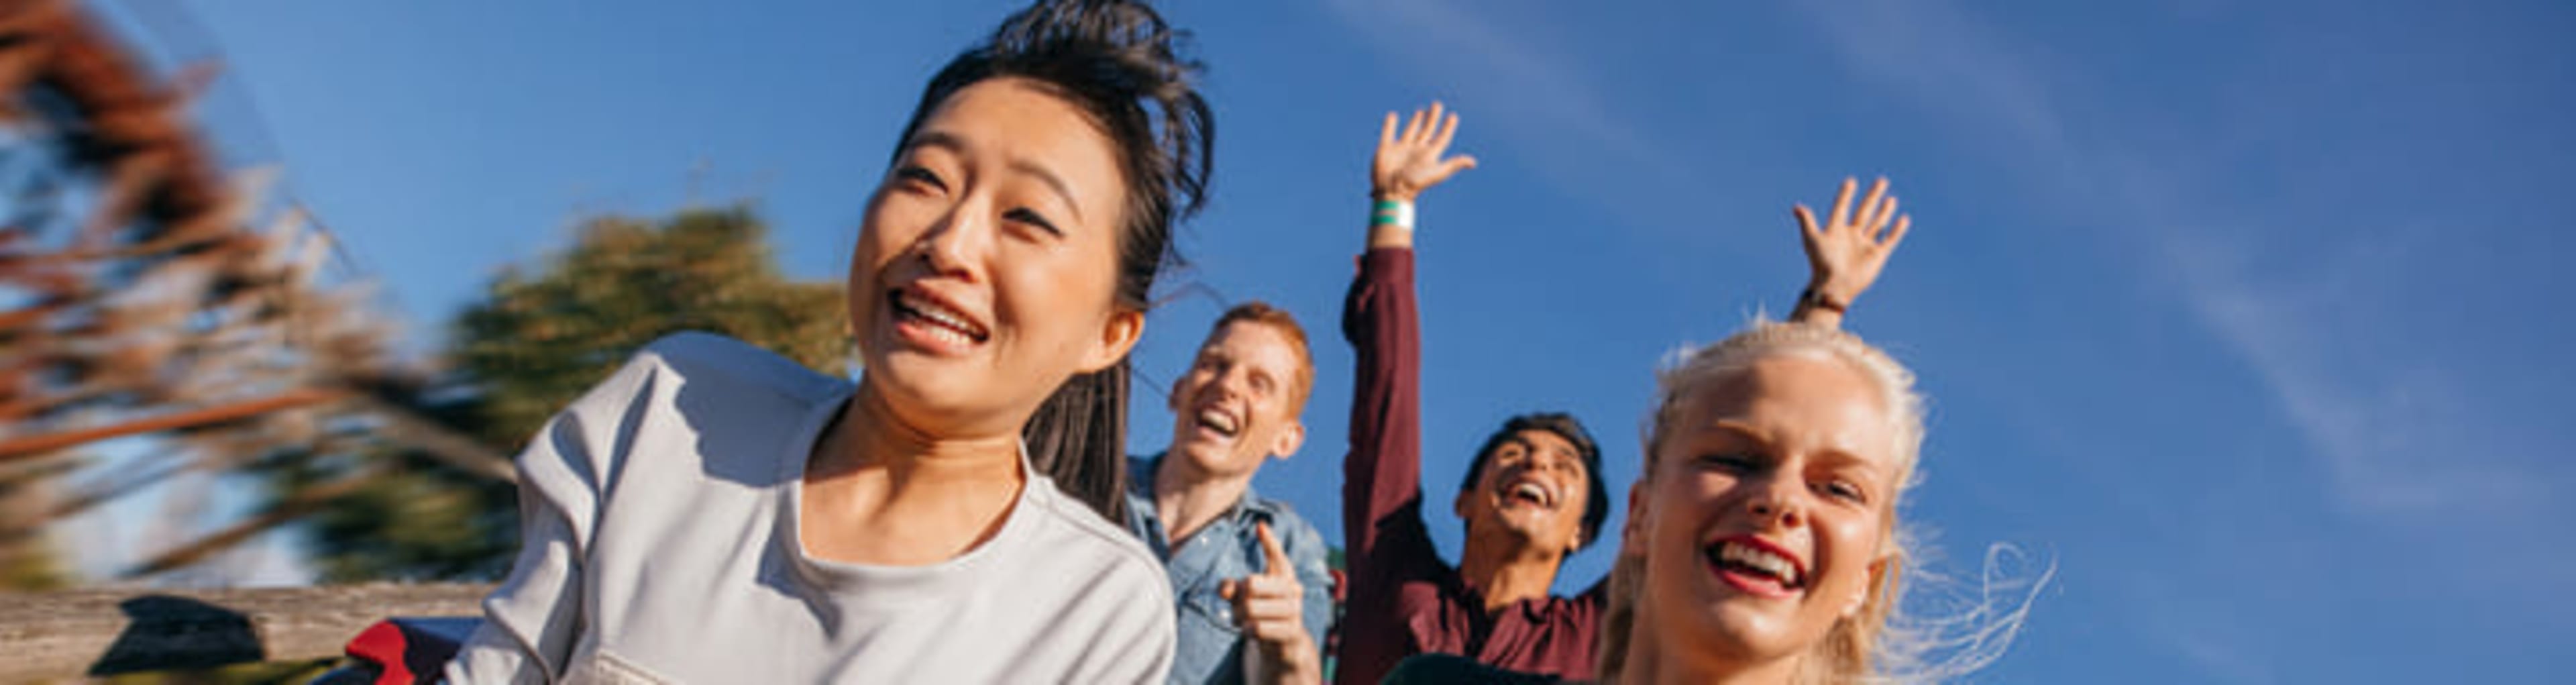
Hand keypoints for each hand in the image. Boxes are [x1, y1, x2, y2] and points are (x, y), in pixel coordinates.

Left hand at [1219, 522, 1319, 684]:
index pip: (1277, 556)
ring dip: (1240, 617)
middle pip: (1251, 584)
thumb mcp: (1244, 600)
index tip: (1260, 526)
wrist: (1282, 647)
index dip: (1269, 541)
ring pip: (1252, 608)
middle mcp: (1293, 589)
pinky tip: (1250, 633)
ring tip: (1244, 623)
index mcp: (1283, 576)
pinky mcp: (1292, 631)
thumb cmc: (1261, 614)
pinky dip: (1247, 631)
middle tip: (1239, 609)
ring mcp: (1295, 610)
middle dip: (1237, 599)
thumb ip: (1232, 589)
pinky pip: (1258, 628)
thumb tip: (1225, 589)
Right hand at [1372, 102, 1475, 201]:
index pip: (1441, 139)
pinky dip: (1389, 125)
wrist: (1392, 191)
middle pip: (1427, 131)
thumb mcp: (1437, 172)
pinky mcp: (1386, 148)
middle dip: (1433, 118)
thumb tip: (1473, 162)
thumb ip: (1453, 164)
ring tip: (1422, 111)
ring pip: (1411, 131)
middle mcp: (1416, 151)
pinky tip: (1392, 116)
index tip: (1453, 117)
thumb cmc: (1415, 183)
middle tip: (1437, 104)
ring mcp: (1401, 149)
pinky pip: (1388, 133)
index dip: (1448, 128)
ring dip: (1416, 121)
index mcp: (1429, 155)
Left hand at [1793, 176, 1911, 321]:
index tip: (1851, 181)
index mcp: (1836, 230)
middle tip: (1881, 181)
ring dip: (1884, 211)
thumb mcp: (1812, 239)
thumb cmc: (1821, 263)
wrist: (1834, 285)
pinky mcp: (1877, 255)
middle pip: (1864, 211)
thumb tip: (1797, 207)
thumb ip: (1807, 222)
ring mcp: (1865, 245)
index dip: (1846, 196)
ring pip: (1878, 223)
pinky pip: (1890, 239)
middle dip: (1873, 196)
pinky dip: (1897, 230)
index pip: (1842, 208)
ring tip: (1891, 199)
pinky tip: (1903, 218)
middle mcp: (1852, 236)